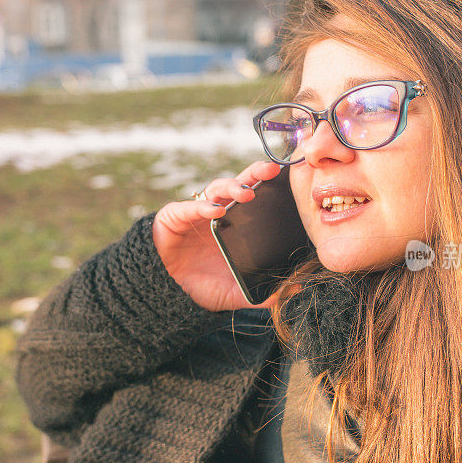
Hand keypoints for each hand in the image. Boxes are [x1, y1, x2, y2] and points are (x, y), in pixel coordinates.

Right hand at [153, 161, 282, 311]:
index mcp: (235, 225)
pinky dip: (203, 207)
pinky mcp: (175, 216)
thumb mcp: (235, 292)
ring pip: (217, 190)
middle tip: (271, 169)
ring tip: (246, 193)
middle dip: (255, 174)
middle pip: (240, 185)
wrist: (166, 292)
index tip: (287, 178)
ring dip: (232, 187)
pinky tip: (215, 210)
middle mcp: (219, 213)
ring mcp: (197, 213)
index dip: (270, 186)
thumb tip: (295, 289)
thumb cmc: (201, 286)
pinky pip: (190, 208)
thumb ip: (262, 292)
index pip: (256, 199)